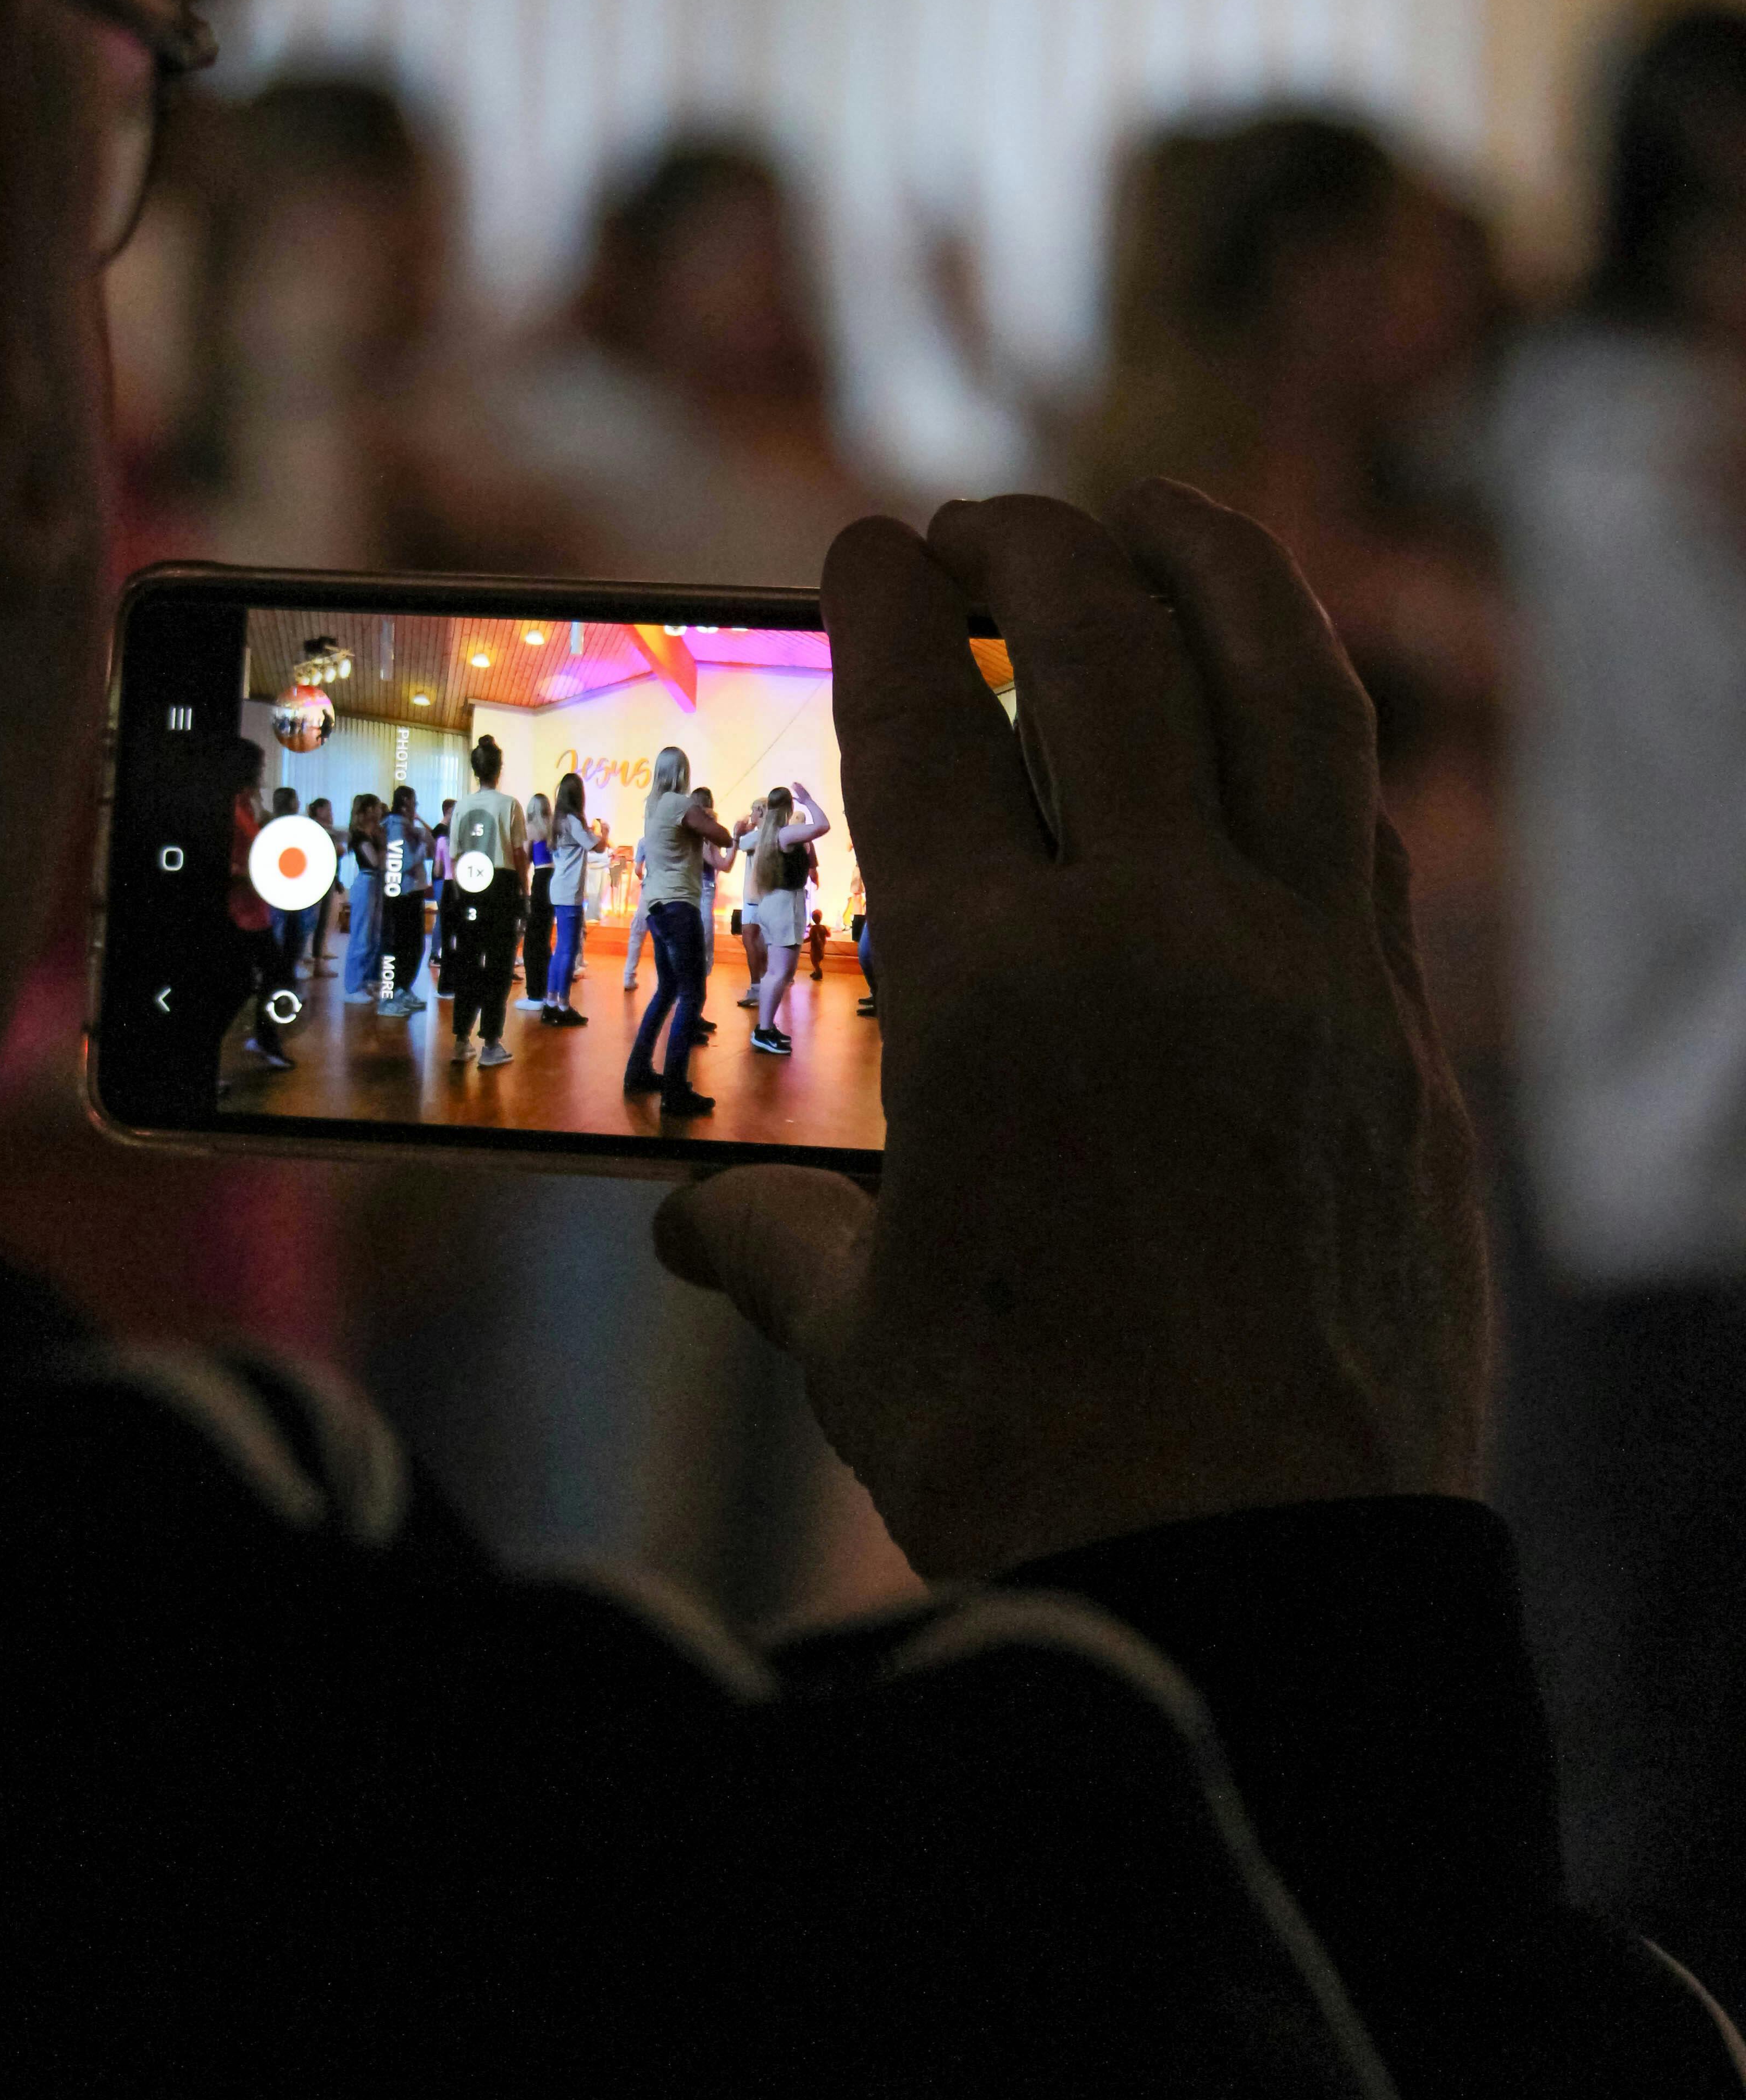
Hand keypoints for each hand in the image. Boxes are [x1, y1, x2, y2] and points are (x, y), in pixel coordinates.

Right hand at [654, 484, 1486, 1580]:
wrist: (1251, 1579)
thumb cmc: (1025, 1462)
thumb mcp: (861, 1334)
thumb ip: (772, 1238)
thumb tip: (692, 1220)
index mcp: (993, 991)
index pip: (922, 722)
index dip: (886, 606)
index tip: (867, 543)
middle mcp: (1165, 940)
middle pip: (1107, 654)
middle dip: (1034, 551)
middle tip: (986, 526)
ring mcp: (1313, 977)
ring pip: (1287, 693)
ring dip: (1218, 573)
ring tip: (1163, 520)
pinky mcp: (1407, 1040)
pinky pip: (1364, 830)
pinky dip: (1309, 740)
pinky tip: (1271, 720)